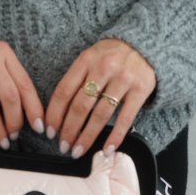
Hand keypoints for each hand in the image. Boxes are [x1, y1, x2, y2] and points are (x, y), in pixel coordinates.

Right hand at [0, 40, 46, 152]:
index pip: (24, 85)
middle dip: (14, 120)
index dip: (33, 108)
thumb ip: (16, 83)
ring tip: (3, 141)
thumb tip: (33, 118)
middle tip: (15, 135)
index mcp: (5, 53)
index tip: (39, 127)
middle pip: (8, 96)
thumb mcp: (4, 64)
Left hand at [44, 38, 156, 158]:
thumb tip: (59, 113)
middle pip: (80, 106)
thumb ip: (77, 78)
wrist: (146, 44)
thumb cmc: (113, 56)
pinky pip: (125, 118)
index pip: (64, 91)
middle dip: (69, 130)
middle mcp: (104, 68)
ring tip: (79, 150)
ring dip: (87, 136)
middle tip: (63, 146)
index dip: (55, 114)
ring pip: (100, 114)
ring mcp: (123, 79)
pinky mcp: (141, 90)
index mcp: (86, 59)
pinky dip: (115, 136)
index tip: (49, 131)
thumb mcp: (92, 58)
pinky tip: (107, 149)